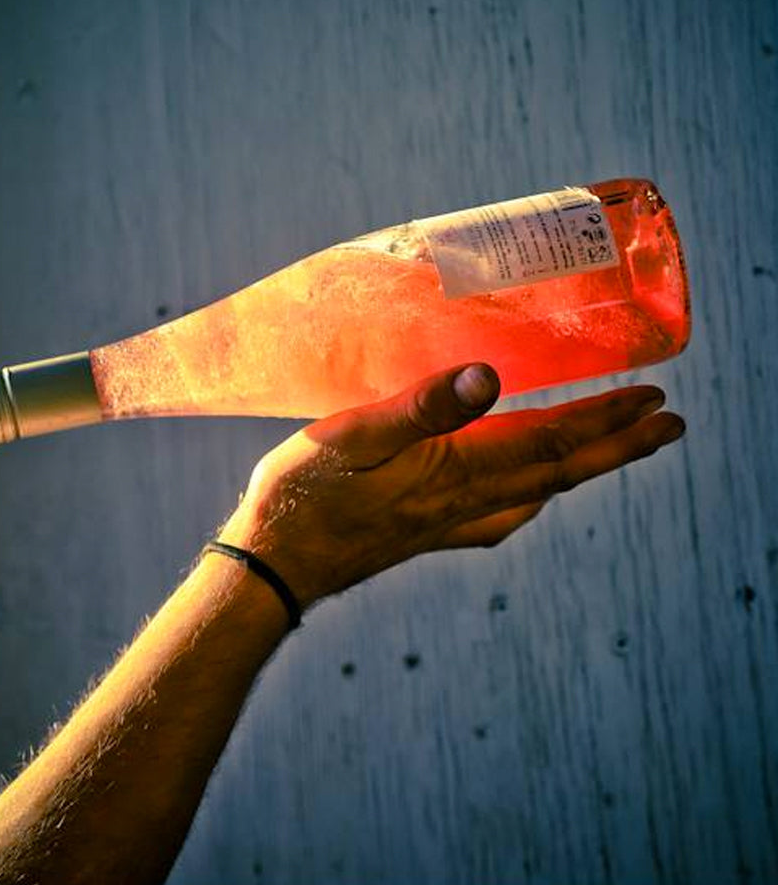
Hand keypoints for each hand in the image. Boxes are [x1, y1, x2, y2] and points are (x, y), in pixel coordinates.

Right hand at [218, 364, 684, 608]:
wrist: (275, 566)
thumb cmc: (305, 495)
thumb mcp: (354, 436)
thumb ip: (422, 407)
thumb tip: (490, 377)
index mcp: (453, 473)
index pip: (547, 442)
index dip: (602, 420)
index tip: (653, 400)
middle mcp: (463, 502)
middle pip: (557, 472)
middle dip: (617, 447)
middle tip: (668, 428)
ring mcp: (447, 523)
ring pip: (535, 492)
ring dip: (583, 468)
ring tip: (614, 450)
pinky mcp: (426, 532)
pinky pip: (501, 514)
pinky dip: (534, 497)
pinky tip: (529, 497)